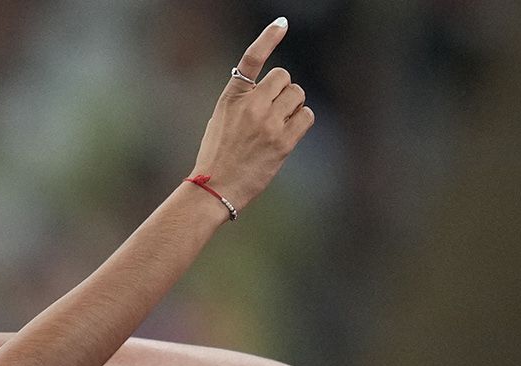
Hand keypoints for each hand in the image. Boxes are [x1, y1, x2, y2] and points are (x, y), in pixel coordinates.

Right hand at [188, 18, 313, 213]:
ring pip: (298, 95)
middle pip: (284, 77)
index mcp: (232, 97)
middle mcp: (251, 105)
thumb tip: (277, 92)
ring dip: (293, 105)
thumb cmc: (217, 156)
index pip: (252, 59)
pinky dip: (301, 121)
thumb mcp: (221, 119)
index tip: (282, 23)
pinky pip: (306, 116)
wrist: (214, 188)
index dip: (268, 38)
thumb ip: (246, 101)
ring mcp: (268, 123)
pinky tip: (287, 133)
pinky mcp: (283, 141)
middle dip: (283, 90)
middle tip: (274, 110)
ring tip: (279, 124)